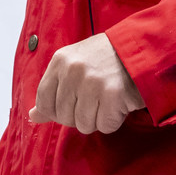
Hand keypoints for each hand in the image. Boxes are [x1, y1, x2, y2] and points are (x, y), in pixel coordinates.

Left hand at [28, 32, 144, 134]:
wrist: (142, 48)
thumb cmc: (106, 58)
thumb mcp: (75, 64)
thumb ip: (53, 89)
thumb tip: (33, 116)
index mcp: (60, 60)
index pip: (43, 100)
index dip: (55, 111)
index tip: (71, 105)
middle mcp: (73, 70)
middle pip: (63, 117)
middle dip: (80, 115)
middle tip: (96, 98)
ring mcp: (92, 82)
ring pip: (83, 125)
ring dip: (97, 118)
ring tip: (107, 98)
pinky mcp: (112, 95)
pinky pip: (104, 126)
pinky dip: (113, 119)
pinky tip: (119, 102)